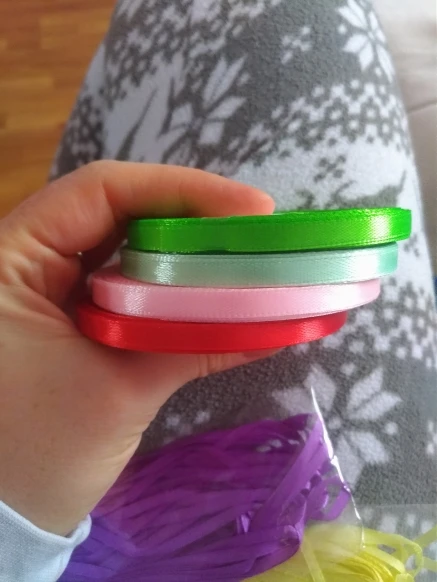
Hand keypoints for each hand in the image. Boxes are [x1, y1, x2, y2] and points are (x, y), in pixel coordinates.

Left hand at [0, 161, 274, 536]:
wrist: (8, 512)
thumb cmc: (40, 455)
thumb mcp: (120, 393)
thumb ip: (196, 345)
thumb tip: (280, 324)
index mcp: (13, 261)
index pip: (101, 192)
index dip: (181, 189)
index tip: (251, 210)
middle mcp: (28, 260)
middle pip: (121, 212)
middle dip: (193, 218)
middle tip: (259, 232)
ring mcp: (50, 287)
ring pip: (129, 248)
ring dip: (188, 254)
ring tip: (248, 257)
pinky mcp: (72, 314)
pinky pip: (129, 285)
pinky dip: (174, 289)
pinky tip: (218, 293)